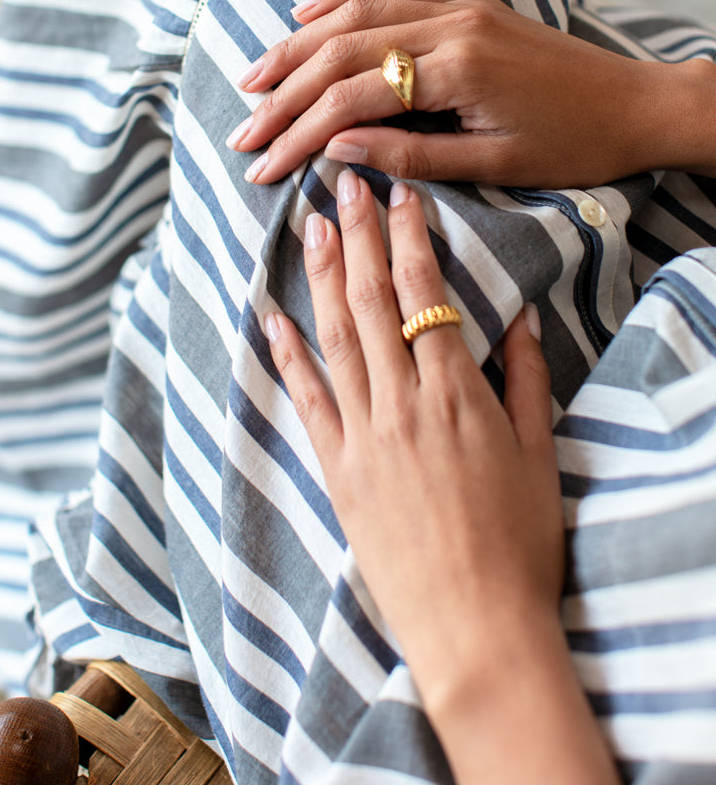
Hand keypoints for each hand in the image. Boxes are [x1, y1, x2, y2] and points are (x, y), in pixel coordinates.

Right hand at [230, 0, 708, 186]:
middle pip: (340, 52)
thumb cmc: (572, 144)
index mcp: (457, 70)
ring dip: (298, 45)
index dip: (298, 132)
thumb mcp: (494, 165)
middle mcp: (448, 26)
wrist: (634, 104)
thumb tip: (335, 148)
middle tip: (243, 129)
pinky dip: (343, 0)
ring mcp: (456, 6)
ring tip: (255, 77)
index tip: (261, 164)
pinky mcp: (464, 2)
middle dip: (284, 92)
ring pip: (355, 15)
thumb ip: (411, 155)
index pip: (351, 99)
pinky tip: (308, 16)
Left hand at [266, 174, 618, 782]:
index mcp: (456, 392)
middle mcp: (401, 401)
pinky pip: (306, 399)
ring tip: (310, 227)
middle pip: (373, 300)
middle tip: (343, 185)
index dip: (410, 239)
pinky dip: (286, 354)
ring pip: (334, 336)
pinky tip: (271, 316)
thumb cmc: (519, 541)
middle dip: (358, 236)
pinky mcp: (335, 468)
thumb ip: (527, 379)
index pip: (427, 294)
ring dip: (321, 276)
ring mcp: (361, 434)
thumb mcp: (538, 453)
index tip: (399, 196)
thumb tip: (516, 317)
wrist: (474, 625)